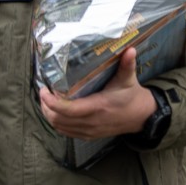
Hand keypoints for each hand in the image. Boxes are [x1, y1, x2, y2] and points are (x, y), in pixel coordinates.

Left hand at [38, 48, 156, 139]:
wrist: (141, 116)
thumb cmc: (131, 96)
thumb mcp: (128, 79)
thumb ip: (127, 64)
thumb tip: (130, 49)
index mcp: (99, 106)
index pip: (70, 109)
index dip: (52, 102)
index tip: (44, 90)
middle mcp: (92, 121)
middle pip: (59, 119)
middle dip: (46, 107)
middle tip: (43, 93)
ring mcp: (90, 130)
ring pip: (60, 127)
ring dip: (49, 115)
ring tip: (46, 101)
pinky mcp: (89, 135)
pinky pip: (66, 132)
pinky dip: (57, 123)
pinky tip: (55, 112)